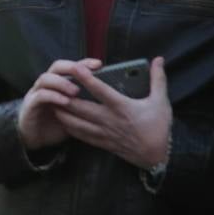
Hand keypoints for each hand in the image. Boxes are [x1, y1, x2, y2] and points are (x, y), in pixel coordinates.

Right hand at [17, 58, 100, 150]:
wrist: (35, 139)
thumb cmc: (56, 124)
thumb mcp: (74, 112)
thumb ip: (84, 102)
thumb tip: (108, 99)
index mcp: (57, 83)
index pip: (70, 67)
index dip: (84, 63)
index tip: (98, 64)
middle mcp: (45, 85)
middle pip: (56, 67)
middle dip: (71, 67)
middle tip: (85, 74)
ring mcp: (35, 93)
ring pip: (46, 78)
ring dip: (62, 83)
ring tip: (76, 91)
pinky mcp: (30, 105)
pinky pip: (41, 96)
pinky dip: (53, 96)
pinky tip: (65, 101)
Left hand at [55, 57, 171, 168]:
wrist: (157, 156)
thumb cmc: (159, 126)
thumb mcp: (161, 101)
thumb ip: (158, 79)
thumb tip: (159, 59)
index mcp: (122, 107)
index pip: (101, 90)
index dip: (87, 79)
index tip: (76, 68)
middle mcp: (109, 120)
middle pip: (81, 108)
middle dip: (65, 98)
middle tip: (53, 87)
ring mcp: (103, 133)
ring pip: (77, 123)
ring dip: (63, 113)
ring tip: (52, 102)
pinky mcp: (101, 143)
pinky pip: (81, 135)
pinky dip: (69, 127)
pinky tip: (62, 120)